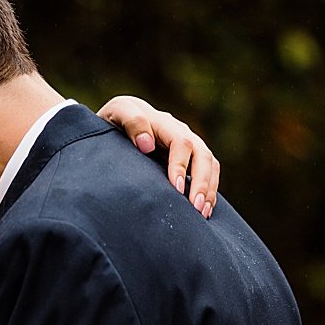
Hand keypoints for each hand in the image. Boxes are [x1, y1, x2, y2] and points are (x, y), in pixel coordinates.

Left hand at [98, 95, 219, 217]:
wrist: (117, 121)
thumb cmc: (115, 118)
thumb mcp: (118, 111)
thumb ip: (132, 121)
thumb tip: (147, 144)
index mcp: (165, 123)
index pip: (181, 144)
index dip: (181, 166)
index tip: (176, 188)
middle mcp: (182, 133)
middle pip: (203, 156)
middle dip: (202, 183)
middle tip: (195, 208)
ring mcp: (188, 147)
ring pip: (210, 166)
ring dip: (209, 190)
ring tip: (202, 213)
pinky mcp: (189, 160)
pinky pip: (208, 174)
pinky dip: (209, 192)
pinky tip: (203, 211)